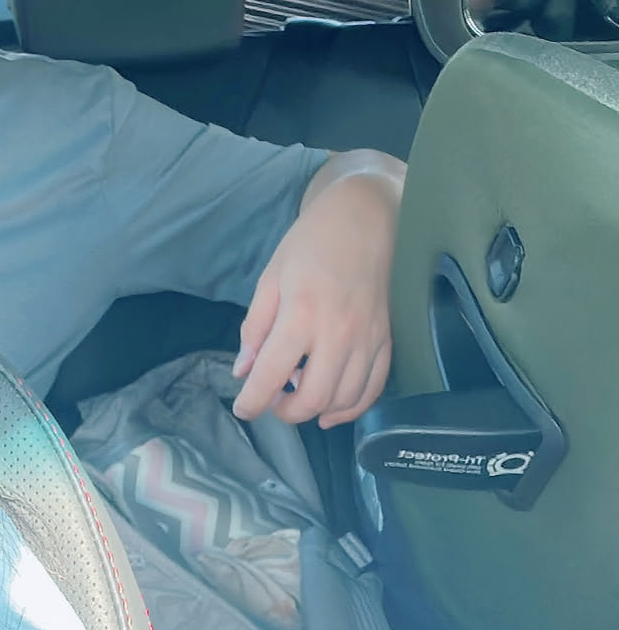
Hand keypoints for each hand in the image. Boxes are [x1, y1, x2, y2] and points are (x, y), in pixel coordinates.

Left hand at [232, 155, 403, 427]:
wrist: (365, 217)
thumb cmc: (311, 242)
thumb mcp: (271, 279)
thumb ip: (256, 328)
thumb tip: (244, 371)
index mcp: (301, 315)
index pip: (271, 376)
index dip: (252, 402)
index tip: (243, 409)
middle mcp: (338, 333)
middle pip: (312, 399)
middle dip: (285, 412)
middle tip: (272, 402)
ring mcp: (368, 339)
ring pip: (344, 399)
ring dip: (317, 411)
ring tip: (299, 398)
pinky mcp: (387, 339)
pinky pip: (374, 388)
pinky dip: (352, 407)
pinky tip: (332, 409)